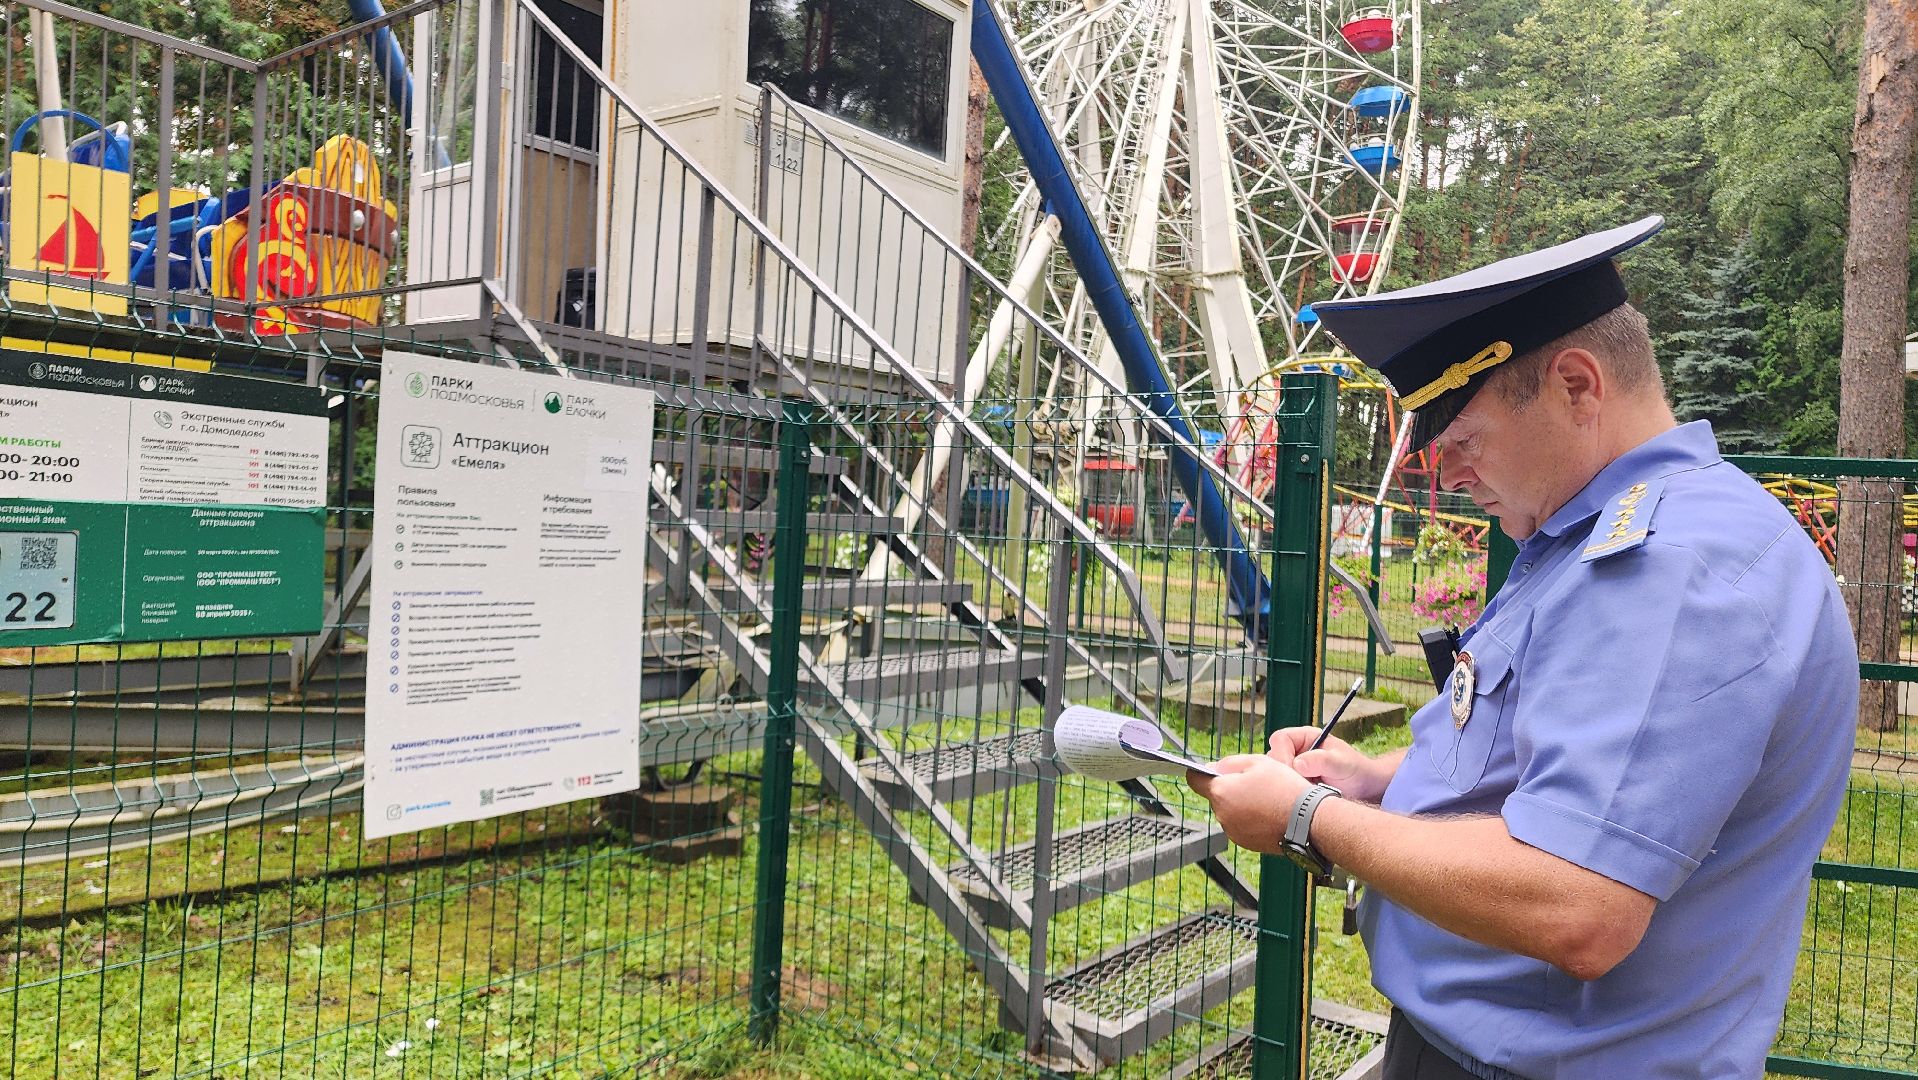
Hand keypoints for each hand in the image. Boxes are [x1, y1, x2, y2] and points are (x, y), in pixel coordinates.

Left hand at [1187, 754, 1311, 854]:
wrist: (1308, 821)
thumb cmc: (1284, 789)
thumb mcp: (1258, 762)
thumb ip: (1229, 763)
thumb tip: (1213, 768)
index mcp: (1221, 793)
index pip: (1194, 779)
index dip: (1201, 772)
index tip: (1211, 770)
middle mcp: (1222, 815)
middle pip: (1216, 796)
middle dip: (1230, 788)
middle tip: (1254, 782)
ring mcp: (1233, 831)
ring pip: (1229, 811)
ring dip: (1240, 804)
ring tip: (1266, 799)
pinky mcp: (1246, 843)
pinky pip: (1241, 825)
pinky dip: (1250, 819)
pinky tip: (1269, 813)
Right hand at [1268, 727, 1392, 803]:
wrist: (1365, 790)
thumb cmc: (1357, 771)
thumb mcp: (1342, 763)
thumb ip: (1321, 761)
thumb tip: (1298, 764)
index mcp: (1305, 738)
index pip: (1280, 739)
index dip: (1282, 754)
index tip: (1293, 771)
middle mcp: (1296, 752)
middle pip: (1273, 758)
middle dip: (1284, 773)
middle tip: (1300, 786)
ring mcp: (1294, 770)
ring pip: (1275, 776)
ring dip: (1287, 786)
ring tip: (1307, 792)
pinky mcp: (1294, 786)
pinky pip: (1281, 790)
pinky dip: (1289, 796)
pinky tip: (1304, 801)